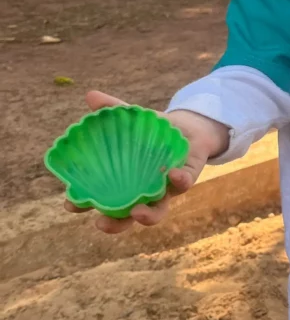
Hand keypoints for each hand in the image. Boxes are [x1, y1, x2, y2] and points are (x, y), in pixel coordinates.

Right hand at [64, 90, 228, 234]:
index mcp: (124, 182)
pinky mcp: (186, 179)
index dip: (84, 205)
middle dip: (114, 223)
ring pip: (156, 211)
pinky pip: (182, 184)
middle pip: (126, 217)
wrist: (188, 130)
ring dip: (146, 216)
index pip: (101, 200)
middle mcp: (144, 192)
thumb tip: (91, 96)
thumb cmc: (152, 131)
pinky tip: (171, 174)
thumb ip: (114, 110)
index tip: (70, 203)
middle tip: (101, 223)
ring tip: (137, 212)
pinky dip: (177, 180)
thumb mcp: (132, 119)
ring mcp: (165, 190)